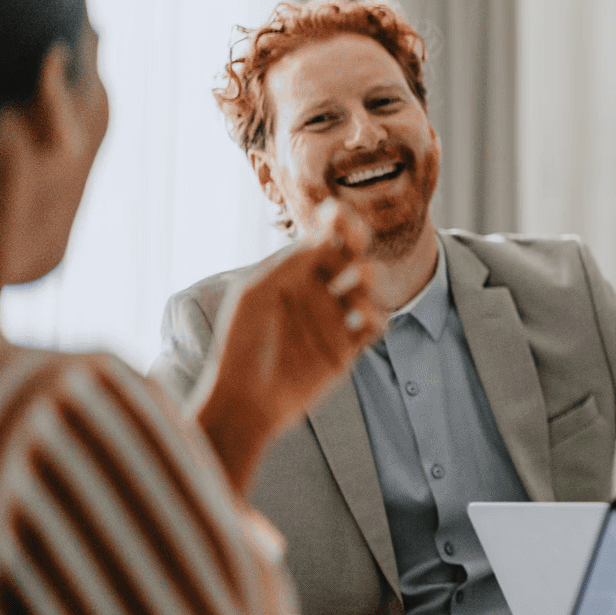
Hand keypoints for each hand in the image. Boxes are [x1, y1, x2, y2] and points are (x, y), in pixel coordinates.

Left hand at [194, 200, 388, 493]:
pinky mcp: (348, 346)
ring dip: (366, 278)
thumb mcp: (255, 295)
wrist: (245, 400)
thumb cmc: (240, 345)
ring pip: (369, 284)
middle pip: (351, 253)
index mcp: (293, 274)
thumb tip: (325, 239)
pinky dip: (374, 315)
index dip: (336, 222)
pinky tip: (360, 319)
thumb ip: (289, 264)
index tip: (338, 214)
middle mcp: (317, 290)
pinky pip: (375, 322)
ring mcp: (334, 317)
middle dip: (357, 241)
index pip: (322, 238)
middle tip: (354, 243)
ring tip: (351, 286)